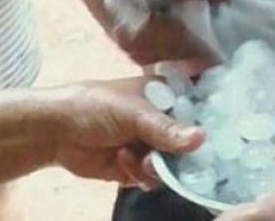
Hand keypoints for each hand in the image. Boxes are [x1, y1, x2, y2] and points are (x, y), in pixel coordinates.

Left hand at [50, 78, 204, 186]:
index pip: (197, 108)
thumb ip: (166, 129)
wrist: (56, 132)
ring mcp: (150, 146)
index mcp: (164, 96)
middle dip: (183, 154)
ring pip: (174, 165)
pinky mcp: (137, 168)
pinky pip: (153, 178)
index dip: (208, 121)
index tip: (218, 136)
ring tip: (138, 157)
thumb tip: (201, 139)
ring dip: (157, 165)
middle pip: (190, 142)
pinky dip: (141, 174)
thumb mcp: (133, 113)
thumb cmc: (95, 107)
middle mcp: (162, 121)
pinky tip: (123, 161)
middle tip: (174, 155)